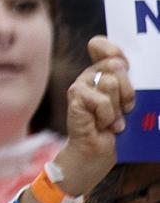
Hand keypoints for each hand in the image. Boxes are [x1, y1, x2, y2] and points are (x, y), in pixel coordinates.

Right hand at [51, 36, 132, 195]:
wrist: (92, 158)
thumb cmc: (111, 133)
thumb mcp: (125, 104)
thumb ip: (125, 83)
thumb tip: (120, 62)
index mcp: (99, 74)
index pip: (99, 45)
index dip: (111, 49)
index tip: (122, 63)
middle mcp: (87, 77)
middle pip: (114, 65)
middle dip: (127, 91)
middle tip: (122, 109)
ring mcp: (78, 88)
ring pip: (110, 83)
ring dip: (118, 108)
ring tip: (111, 120)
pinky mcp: (75, 100)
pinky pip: (101, 101)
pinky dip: (107, 116)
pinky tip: (102, 125)